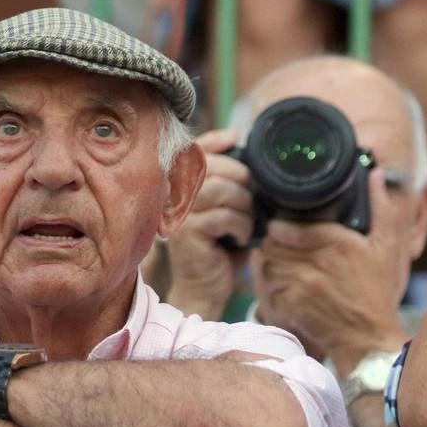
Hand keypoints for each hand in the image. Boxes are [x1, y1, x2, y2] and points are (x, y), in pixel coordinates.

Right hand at [166, 128, 252, 318]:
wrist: (205, 288)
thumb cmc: (219, 247)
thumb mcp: (226, 209)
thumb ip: (230, 181)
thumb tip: (241, 145)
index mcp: (180, 185)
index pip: (195, 150)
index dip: (216, 140)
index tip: (237, 139)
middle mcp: (173, 195)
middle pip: (212, 165)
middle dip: (242, 178)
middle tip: (253, 200)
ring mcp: (178, 213)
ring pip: (221, 189)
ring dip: (245, 204)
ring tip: (249, 222)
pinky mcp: (187, 233)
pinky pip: (224, 215)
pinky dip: (242, 225)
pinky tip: (242, 238)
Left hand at [251, 169, 406, 370]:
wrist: (368, 338)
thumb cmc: (378, 292)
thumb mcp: (388, 247)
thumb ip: (382, 208)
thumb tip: (378, 174)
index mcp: (338, 244)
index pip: (290, 227)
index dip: (278, 224)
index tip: (278, 224)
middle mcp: (317, 263)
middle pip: (273, 243)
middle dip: (271, 240)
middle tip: (273, 241)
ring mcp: (302, 285)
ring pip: (267, 263)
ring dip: (268, 260)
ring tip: (275, 259)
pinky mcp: (291, 305)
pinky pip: (269, 286)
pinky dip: (270, 283)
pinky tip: (280, 282)